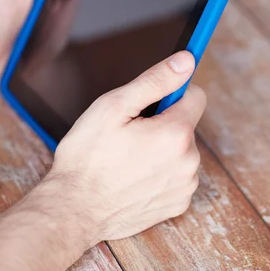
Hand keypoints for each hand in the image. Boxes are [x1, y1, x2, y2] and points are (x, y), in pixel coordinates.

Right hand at [49, 51, 205, 242]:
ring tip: (129, 160)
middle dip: (162, 125)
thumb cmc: (87, 159)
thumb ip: (155, 80)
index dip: (171, 93)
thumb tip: (187, 60)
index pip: (195, 96)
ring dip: (162, 151)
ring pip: (181, 152)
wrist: (74, 209)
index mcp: (176, 133)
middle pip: (185, 126)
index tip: (152, 102)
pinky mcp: (177, 204)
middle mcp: (189, 161)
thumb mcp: (114, 107)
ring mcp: (185, 186)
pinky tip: (135, 179)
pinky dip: (161, 175)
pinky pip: (177, 177)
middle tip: (129, 136)